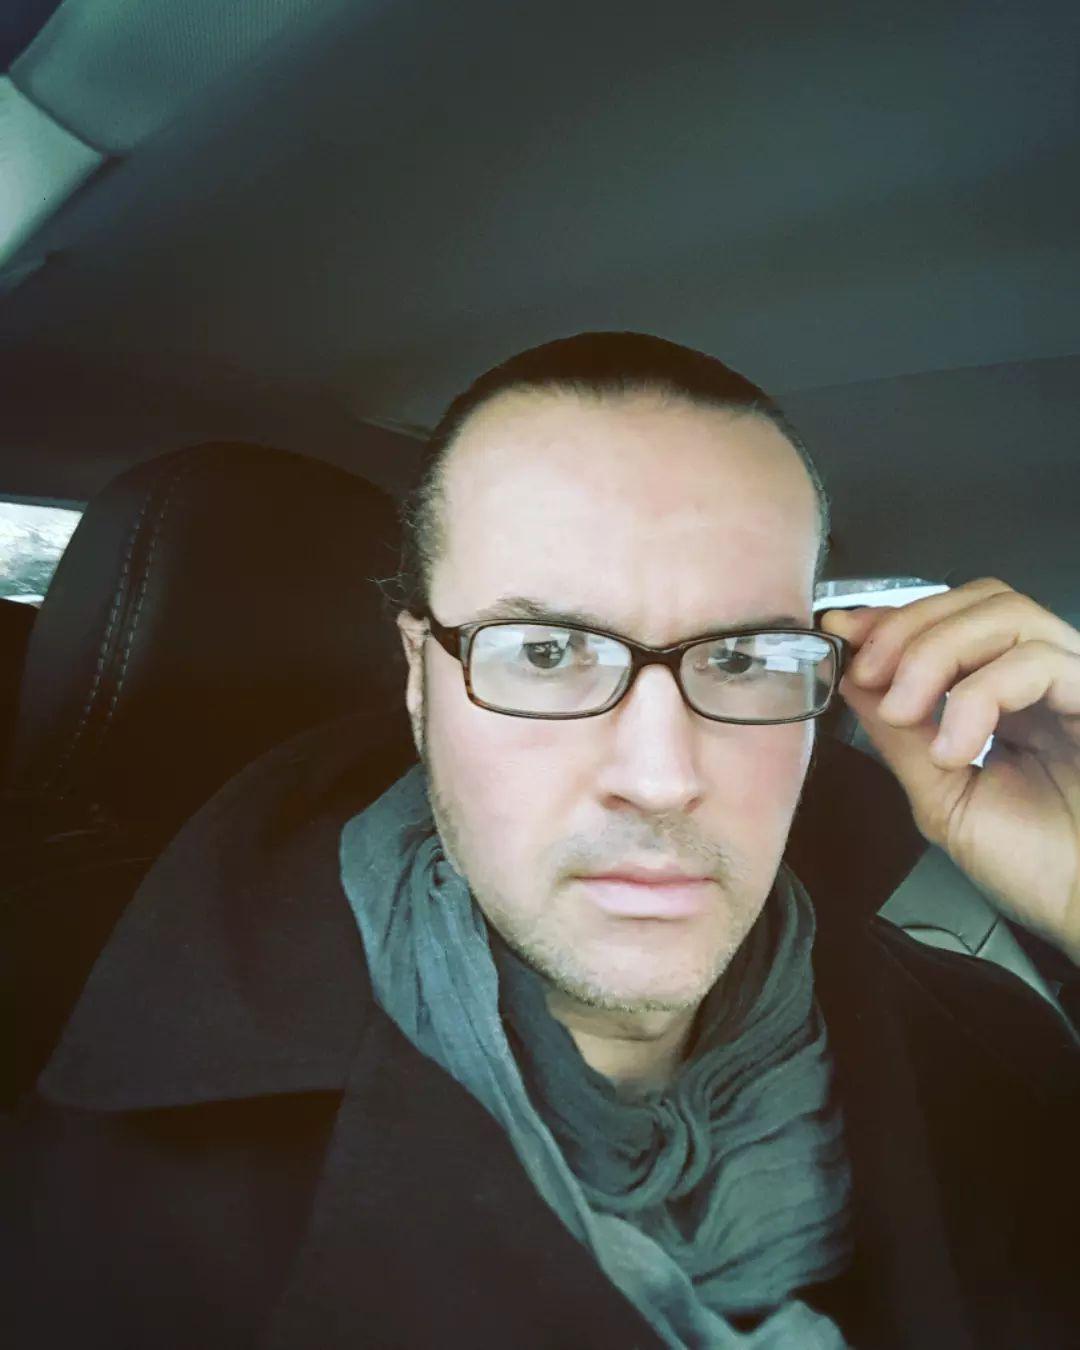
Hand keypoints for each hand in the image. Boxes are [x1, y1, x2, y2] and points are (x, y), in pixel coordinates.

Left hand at [821, 580, 1079, 963]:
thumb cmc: (1039, 870)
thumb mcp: (944, 796)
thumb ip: (900, 736)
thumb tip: (852, 677)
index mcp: (1010, 698)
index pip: (954, 620)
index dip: (895, 618)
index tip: (841, 634)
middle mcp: (1048, 680)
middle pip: (981, 599)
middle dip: (910, 627)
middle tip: (870, 677)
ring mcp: (1079, 685)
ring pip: (1008, 613)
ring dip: (936, 652)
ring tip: (904, 711)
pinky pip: (1041, 661)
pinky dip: (981, 694)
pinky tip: (956, 747)